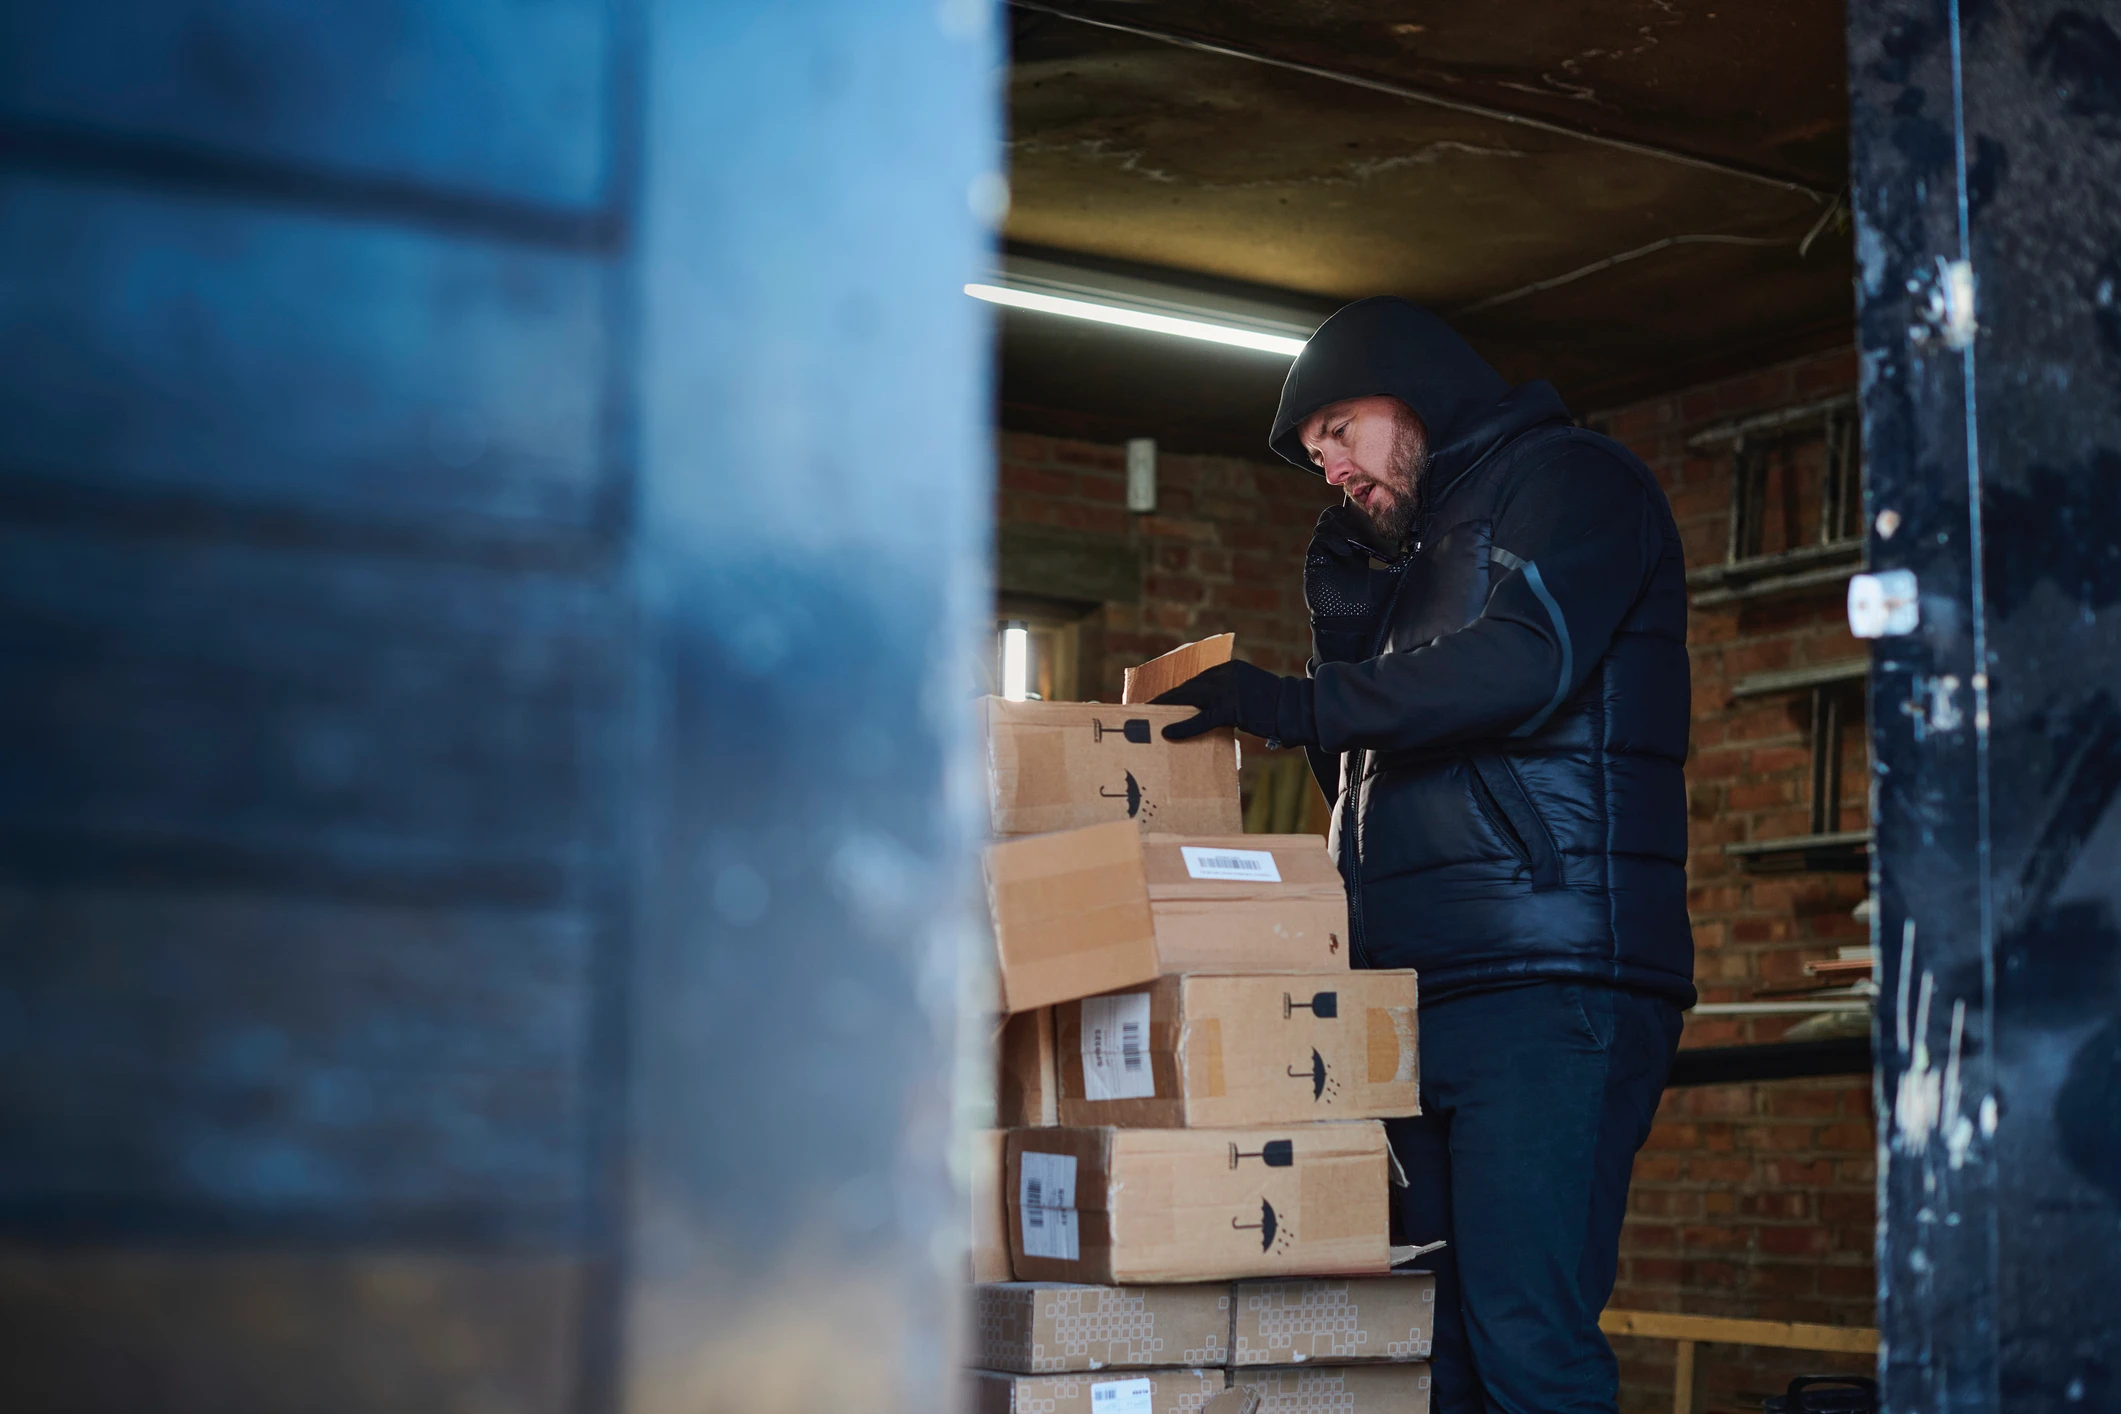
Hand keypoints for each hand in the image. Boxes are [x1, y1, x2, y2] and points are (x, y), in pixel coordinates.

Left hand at [1151, 660, 1316, 746]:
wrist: (1294, 709)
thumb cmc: (1272, 707)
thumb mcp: (1247, 692)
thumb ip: (1226, 694)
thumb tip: (1203, 707)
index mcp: (1228, 668)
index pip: (1195, 679)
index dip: (1175, 690)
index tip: (1157, 697)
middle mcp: (1225, 674)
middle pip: (1188, 687)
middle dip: (1165, 698)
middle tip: (1144, 706)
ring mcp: (1227, 689)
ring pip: (1189, 699)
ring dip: (1166, 708)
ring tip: (1147, 717)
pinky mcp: (1231, 707)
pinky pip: (1201, 719)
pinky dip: (1183, 726)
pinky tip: (1168, 731)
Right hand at [1305, 505, 1396, 665]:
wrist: (1353, 625)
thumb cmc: (1372, 604)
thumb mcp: (1392, 576)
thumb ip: (1402, 560)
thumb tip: (1419, 544)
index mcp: (1357, 550)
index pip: (1356, 521)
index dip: (1364, 514)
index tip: (1378, 516)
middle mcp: (1340, 548)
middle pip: (1340, 516)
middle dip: (1354, 516)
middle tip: (1368, 524)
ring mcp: (1326, 553)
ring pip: (1328, 522)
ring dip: (1344, 526)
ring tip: (1357, 539)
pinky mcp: (1315, 561)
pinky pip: (1320, 539)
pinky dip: (1333, 539)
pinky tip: (1345, 551)